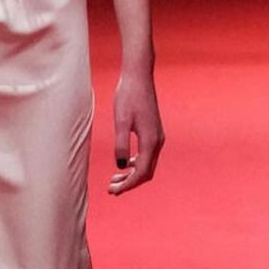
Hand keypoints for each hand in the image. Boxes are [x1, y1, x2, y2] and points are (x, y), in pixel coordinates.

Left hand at [108, 65, 164, 195]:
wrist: (138, 77)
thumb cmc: (128, 96)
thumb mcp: (121, 121)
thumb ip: (121, 144)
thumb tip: (120, 166)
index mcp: (150, 141)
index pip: (141, 173)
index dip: (127, 185)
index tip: (113, 191)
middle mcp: (157, 141)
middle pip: (146, 172)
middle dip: (129, 183)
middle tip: (111, 189)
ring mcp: (157, 137)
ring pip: (146, 164)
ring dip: (131, 174)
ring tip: (114, 180)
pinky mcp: (153, 132)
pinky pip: (146, 155)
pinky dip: (135, 164)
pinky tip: (123, 164)